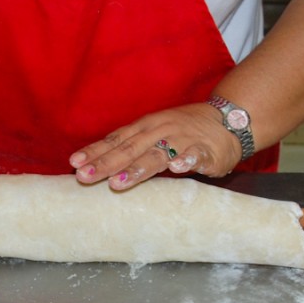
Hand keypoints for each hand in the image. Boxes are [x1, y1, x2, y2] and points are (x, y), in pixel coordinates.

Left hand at [68, 103, 241, 189]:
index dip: (95, 152)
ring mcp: (182, 140)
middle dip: (105, 164)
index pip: (115, 140)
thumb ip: (128, 147)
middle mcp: (159, 131)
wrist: (229, 120)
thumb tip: (95, 163)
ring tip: (119, 182)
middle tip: (85, 177)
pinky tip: (177, 168)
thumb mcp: (152, 133)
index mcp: (144, 128)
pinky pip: (195, 155)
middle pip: (128, 149)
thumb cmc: (182, 130)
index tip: (74, 164)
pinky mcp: (205, 150)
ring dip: (137, 169)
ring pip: (157, 154)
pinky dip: (187, 160)